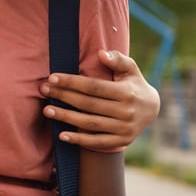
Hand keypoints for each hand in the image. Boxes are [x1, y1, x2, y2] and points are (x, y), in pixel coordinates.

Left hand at [39, 51, 159, 150]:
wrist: (152, 110)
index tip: (52, 78)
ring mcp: (123, 129)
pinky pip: (96, 142)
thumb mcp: (130, 69)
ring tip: (47, 110)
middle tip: (43, 90)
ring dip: (66, 117)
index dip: (72, 82)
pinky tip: (61, 135)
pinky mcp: (121, 141)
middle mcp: (125, 112)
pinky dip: (79, 140)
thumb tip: (101, 54)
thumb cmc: (134, 84)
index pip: (93, 87)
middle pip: (87, 104)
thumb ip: (118, 59)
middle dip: (63, 96)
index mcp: (126, 93)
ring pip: (89, 123)